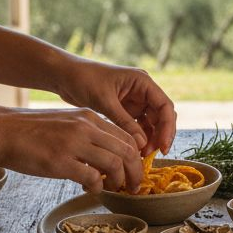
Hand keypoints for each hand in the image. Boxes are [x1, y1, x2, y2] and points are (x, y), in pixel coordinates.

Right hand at [0, 107, 141, 193]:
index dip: (136, 157)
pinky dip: (97, 187)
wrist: (0, 130)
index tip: (134, 171)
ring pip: (115, 164)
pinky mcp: (60, 161)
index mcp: (88, 117)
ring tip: (113, 189)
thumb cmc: (29, 131)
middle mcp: (85, 127)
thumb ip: (86, 135)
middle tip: (134, 187)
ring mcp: (73, 143)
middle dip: (135, 172)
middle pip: (127, 151)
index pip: (126, 136)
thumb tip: (104, 159)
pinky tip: (90, 189)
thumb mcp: (65, 123)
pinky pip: (92, 177)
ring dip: (119, 182)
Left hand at [55, 59, 177, 158]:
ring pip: (151, 123)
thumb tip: (143, 144)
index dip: (167, 127)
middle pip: (161, 116)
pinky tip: (133, 151)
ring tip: (141, 156)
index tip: (163, 146)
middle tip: (153, 155)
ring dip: (149, 139)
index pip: (165, 106)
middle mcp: (142, 90)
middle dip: (159, 135)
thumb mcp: (105, 102)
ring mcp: (135, 100)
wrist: (65, 75)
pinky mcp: (125, 109)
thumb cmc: (84, 80)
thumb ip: (124, 122)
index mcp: (142, 82)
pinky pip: (138, 126)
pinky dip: (138, 138)